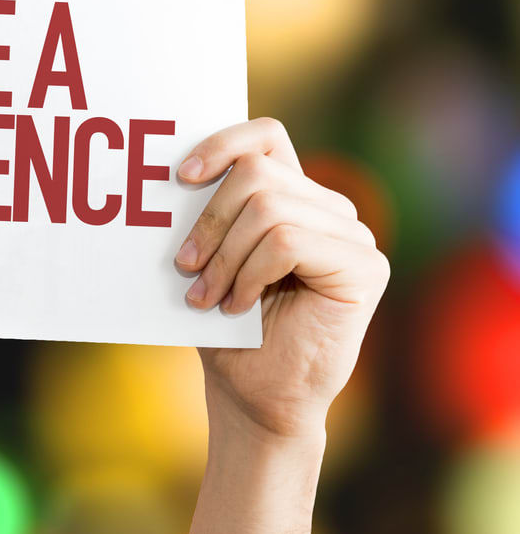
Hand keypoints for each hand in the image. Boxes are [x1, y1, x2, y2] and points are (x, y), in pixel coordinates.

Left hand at [174, 117, 389, 439]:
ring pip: (268, 209)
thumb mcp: (207, 260)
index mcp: (294, 196)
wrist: (253, 397)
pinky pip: (288, 242)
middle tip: (185, 267)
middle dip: (208, 221)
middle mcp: (329, 208)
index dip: (222, 143)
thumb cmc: (225, 329)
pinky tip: (239, 305)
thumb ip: (206, 214)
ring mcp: (353, 235)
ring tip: (207, 296)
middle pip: (256, 174)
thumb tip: (170, 172)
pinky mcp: (364, 267)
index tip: (181, 177)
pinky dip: (250, 274)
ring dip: (225, 256)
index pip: (265, 137)